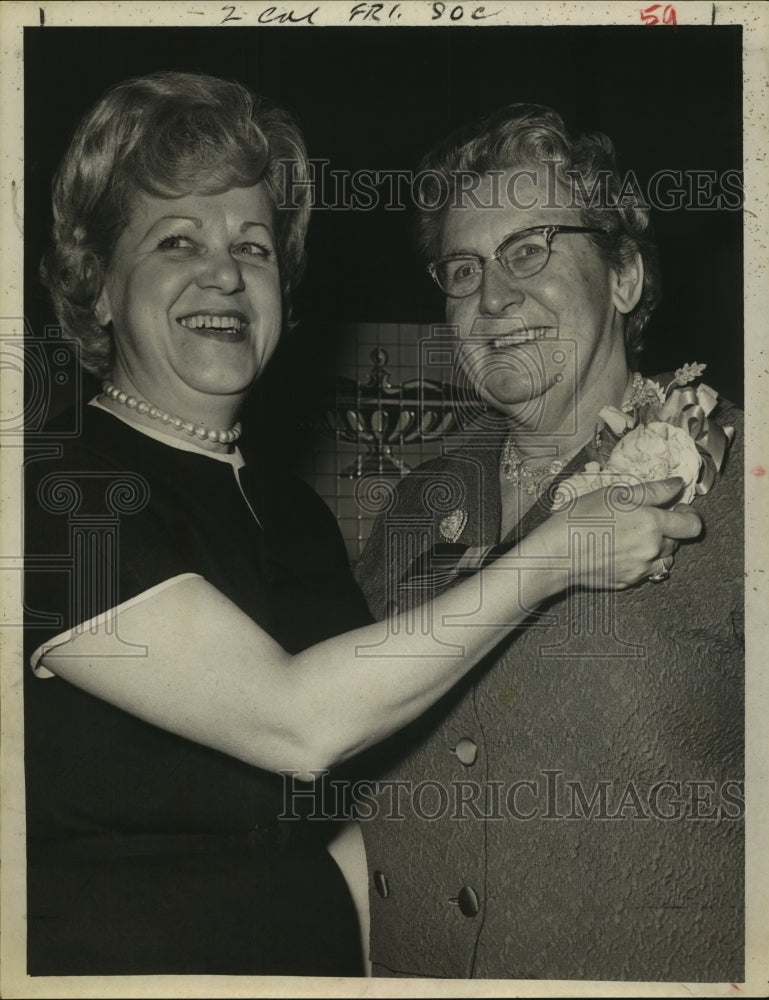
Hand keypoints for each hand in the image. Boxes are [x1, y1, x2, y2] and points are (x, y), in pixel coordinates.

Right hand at [543, 477, 702, 590]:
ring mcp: (641, 569)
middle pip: (678, 541)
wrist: (556, 554)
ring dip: (657, 547)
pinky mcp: (629, 581)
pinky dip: (641, 561)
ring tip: (634, 536)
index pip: (692, 525)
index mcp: (652, 524)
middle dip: (668, 529)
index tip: (677, 508)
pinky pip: (646, 571)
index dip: (689, 514)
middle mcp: (652, 549)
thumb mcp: (614, 494)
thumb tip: (677, 484)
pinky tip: (622, 550)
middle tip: (645, 518)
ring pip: (664, 558)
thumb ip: (652, 491)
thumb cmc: (579, 520)